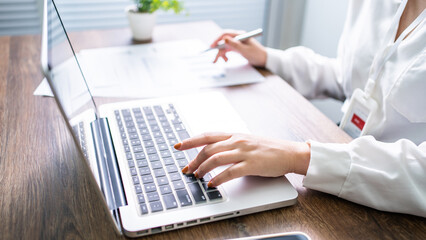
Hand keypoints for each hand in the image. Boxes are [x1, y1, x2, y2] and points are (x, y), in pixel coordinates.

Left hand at [174, 132, 310, 186]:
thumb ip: (230, 145)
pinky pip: (230, 172)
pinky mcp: (252, 164)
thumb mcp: (246, 142)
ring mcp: (244, 152)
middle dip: (194, 160)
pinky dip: (218, 179)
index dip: (190, 140)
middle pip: (208, 148)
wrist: (289, 152)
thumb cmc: (268, 149)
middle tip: (187, 169)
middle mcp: (237, 141)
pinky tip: (212, 184)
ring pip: (215, 158)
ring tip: (197, 176)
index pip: (207, 135)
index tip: (178, 146)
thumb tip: (212, 153)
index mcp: (234, 134)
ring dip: (203, 169)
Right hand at [211, 31, 266, 66]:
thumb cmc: (257, 54)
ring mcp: (237, 43)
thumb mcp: (245, 50)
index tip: (212, 46)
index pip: (225, 34)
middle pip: (223, 41)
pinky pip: (228, 50)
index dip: (217, 40)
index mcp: (240, 35)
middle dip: (218, 49)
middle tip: (214, 58)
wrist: (264, 59)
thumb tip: (224, 38)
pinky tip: (226, 60)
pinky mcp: (237, 48)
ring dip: (221, 54)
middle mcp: (237, 38)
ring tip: (220, 61)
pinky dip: (225, 55)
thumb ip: (234, 45)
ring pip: (224, 46)